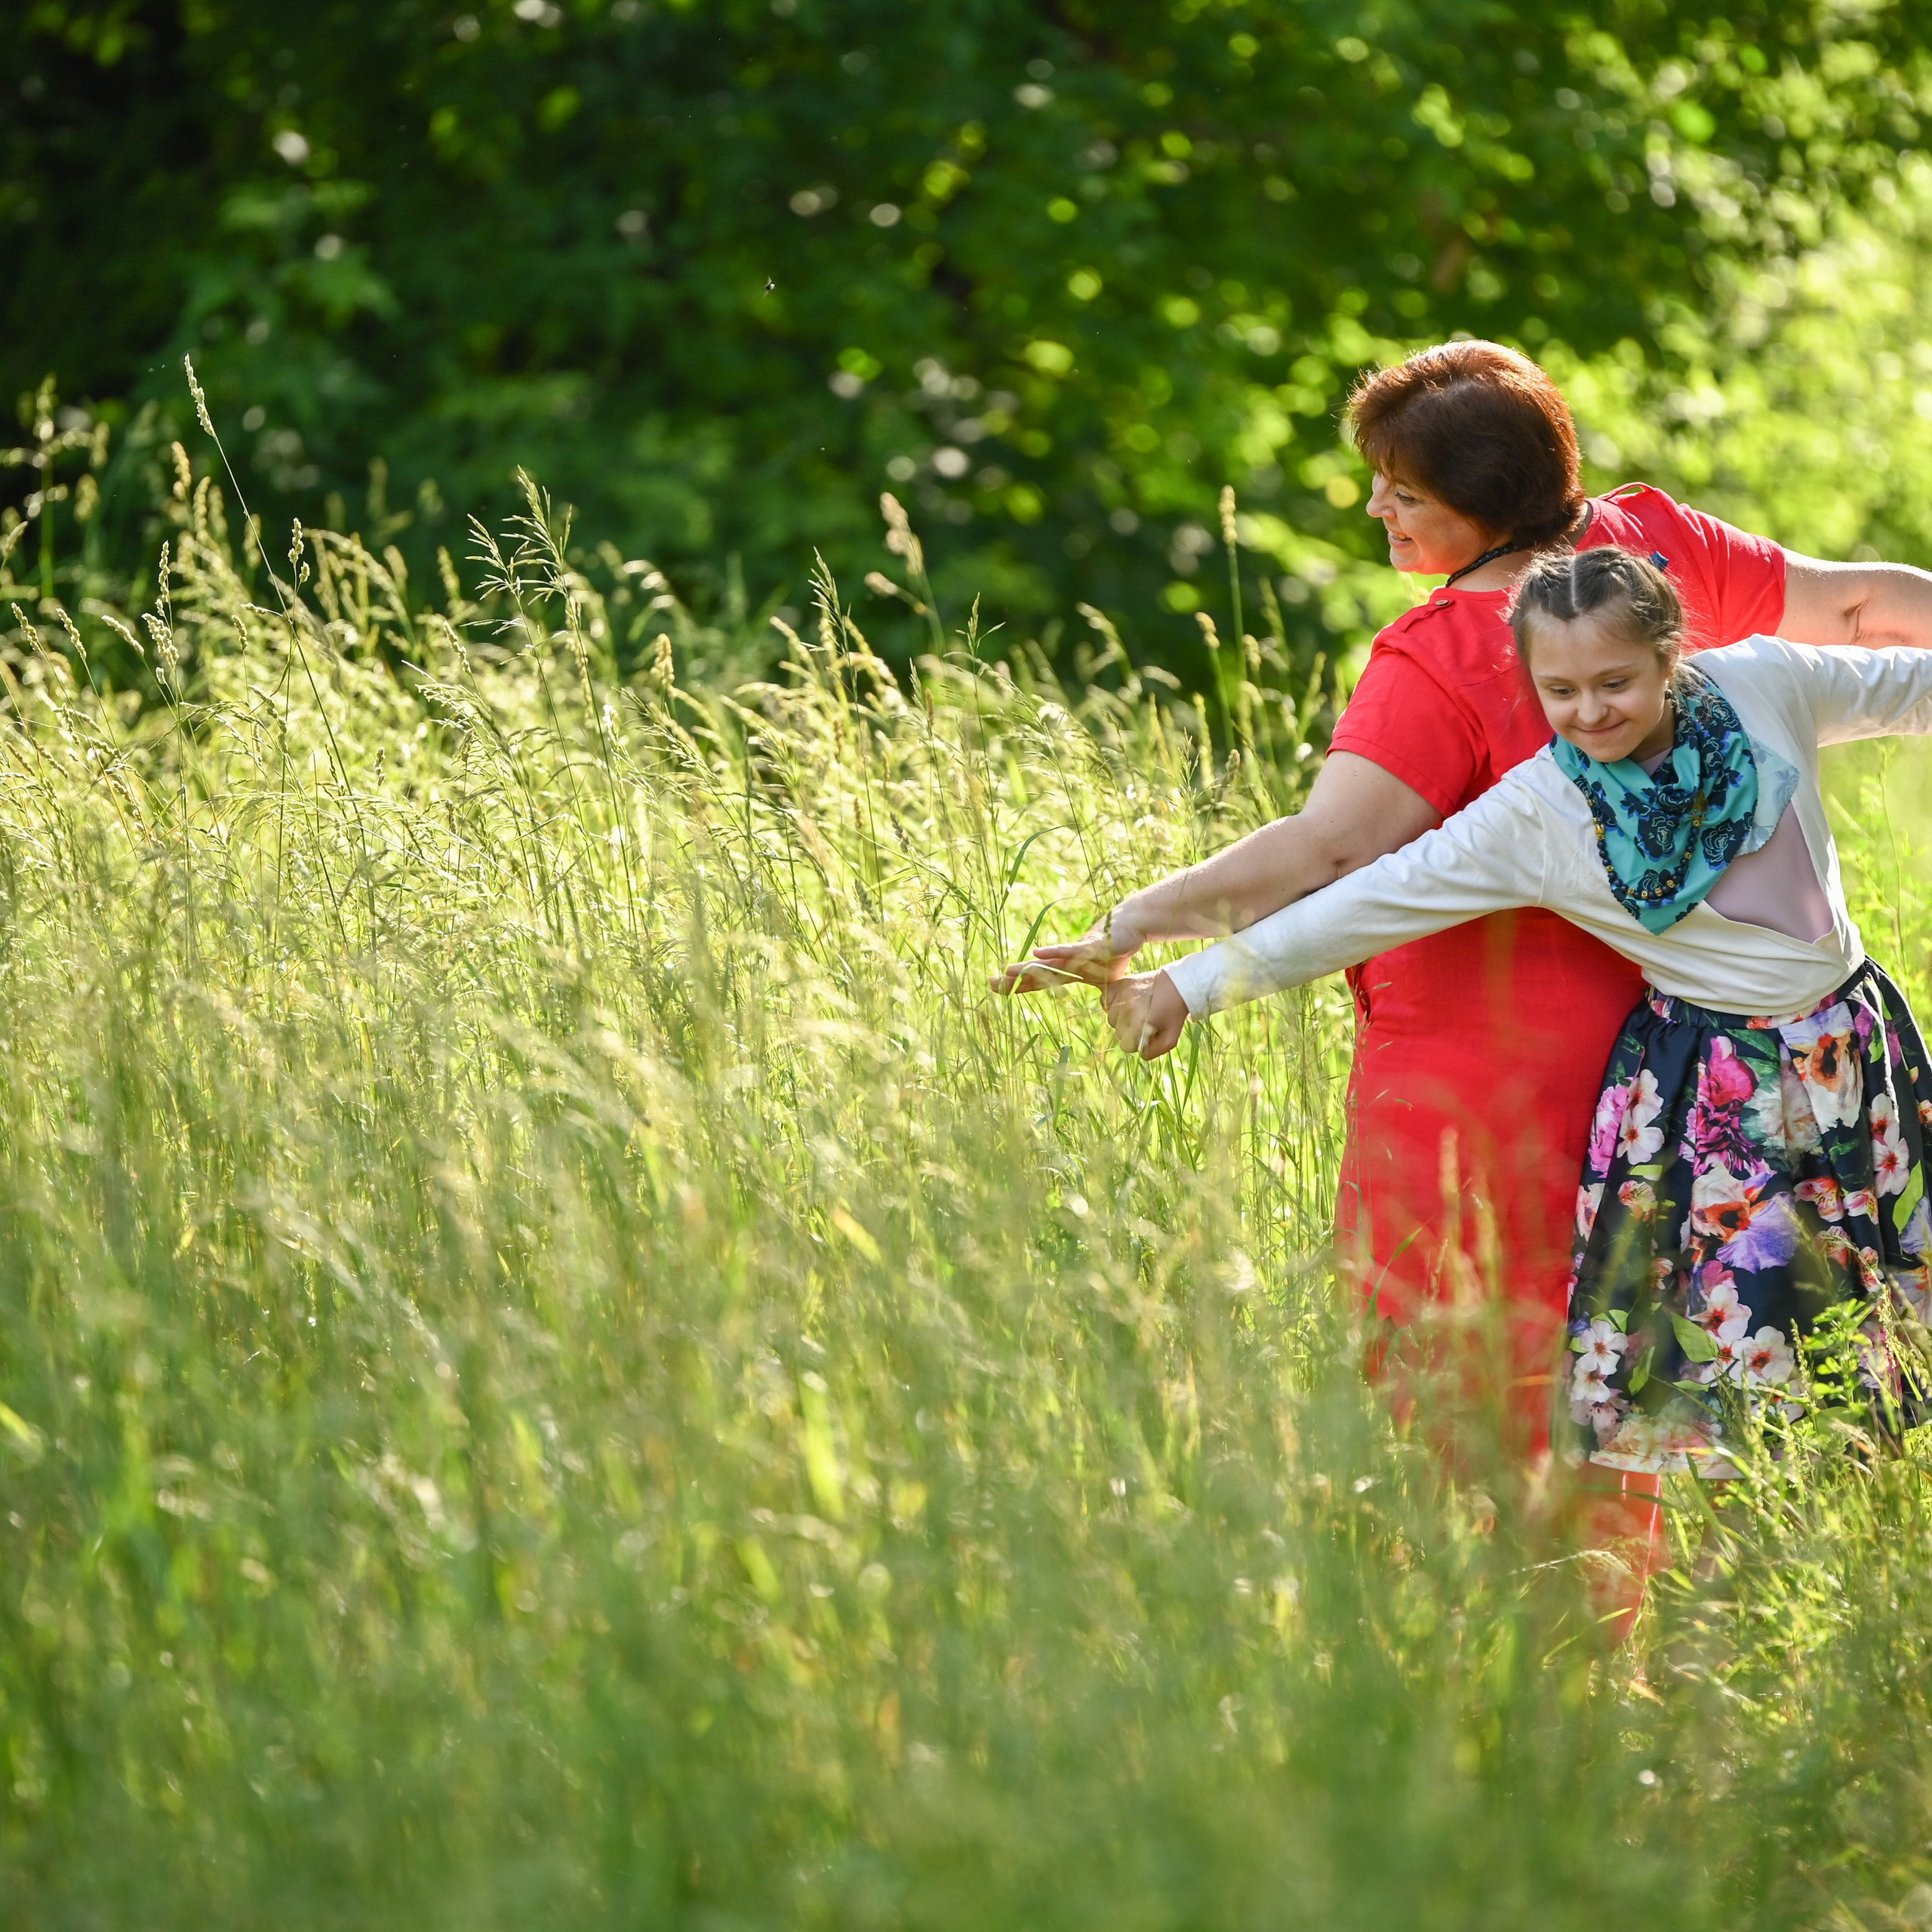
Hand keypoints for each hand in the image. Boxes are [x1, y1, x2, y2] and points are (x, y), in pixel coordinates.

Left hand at [992, 911, 1141, 994]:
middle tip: (990, 983)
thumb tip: (1105, 1009)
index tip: (998, 991)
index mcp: (1068, 971)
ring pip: (1050, 961)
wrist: (1130, 927)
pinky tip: (1038, 952)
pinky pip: (1070, 950)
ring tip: (1008, 970)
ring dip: (1029, 966)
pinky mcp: (1091, 946)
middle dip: (1014, 979)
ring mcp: (1076, 953)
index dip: (1020, 987)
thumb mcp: (1106, 981)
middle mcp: (1067, 960)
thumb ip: (1102, 994)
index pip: (1040, 981)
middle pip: (1037, 972)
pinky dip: (1054, 951)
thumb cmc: (1115, 951)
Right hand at [1102, 969, 1188, 1059]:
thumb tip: (1138, 1052)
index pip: (1125, 1045)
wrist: (1178, 984)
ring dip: (1121, 1018)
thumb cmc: (1174, 1013)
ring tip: (1137, 1010)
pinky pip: (1106, 1001)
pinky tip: (1126, 1002)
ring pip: (1111, 1018)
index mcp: (1138, 1023)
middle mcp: (1126, 1009)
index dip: (1136, 1042)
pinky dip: (1113, 1004)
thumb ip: (1152, 1052)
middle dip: (1130, 1030)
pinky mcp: (1117, 985)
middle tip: (1144, 1020)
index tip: (1146, 1033)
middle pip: (1118, 1032)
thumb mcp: (1170, 1038)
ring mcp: (1121, 995)